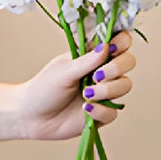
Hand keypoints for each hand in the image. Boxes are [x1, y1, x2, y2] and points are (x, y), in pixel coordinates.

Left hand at [15, 31, 135, 140]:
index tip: (112, 47)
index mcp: (92, 56)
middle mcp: (102, 72)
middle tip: (98, 75)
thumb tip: (106, 46)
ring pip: (125, 85)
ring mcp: (104, 93)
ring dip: (108, 90)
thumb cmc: (43, 89)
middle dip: (117, 67)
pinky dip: (101, 110)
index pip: (118, 42)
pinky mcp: (103, 113)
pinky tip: (86, 109)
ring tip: (87, 94)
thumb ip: (87, 60)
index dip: (122, 41)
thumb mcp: (64, 71)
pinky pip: (114, 111)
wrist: (31, 118)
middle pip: (128, 62)